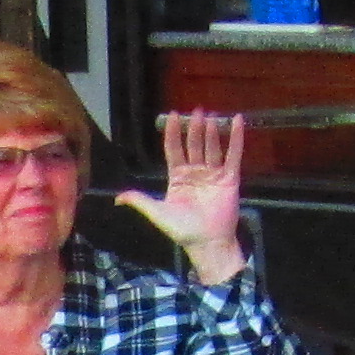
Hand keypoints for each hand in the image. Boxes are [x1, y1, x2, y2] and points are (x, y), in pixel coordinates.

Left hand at [116, 110, 253, 283]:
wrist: (207, 243)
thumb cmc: (183, 230)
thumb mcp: (157, 214)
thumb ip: (140, 201)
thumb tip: (117, 199)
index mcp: (178, 177)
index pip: (174, 149)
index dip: (173, 133)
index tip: (172, 115)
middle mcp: (196, 172)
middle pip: (193, 145)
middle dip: (194, 129)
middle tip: (195, 111)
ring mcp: (213, 174)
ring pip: (211, 148)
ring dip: (211, 132)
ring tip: (209, 116)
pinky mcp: (229, 178)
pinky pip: (233, 155)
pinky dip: (236, 138)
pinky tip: (237, 122)